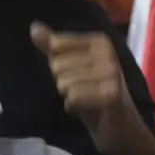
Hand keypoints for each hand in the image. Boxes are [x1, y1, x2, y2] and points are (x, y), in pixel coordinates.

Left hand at [32, 24, 144, 154]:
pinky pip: (73, 97)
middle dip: (64, 83)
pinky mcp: (111, 95)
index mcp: (100, 41)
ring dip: (70, 97)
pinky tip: (88, 110)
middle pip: (58, 65)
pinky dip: (74, 108)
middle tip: (83, 91)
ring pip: (64, 83)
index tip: (78, 75)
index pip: (56, 45)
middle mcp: (108, 53)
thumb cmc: (94, 94)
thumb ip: (54, 47)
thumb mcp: (73, 67)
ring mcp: (112, 73)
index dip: (59, 65)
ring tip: (87, 100)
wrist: (121, 127)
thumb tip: (34, 27)